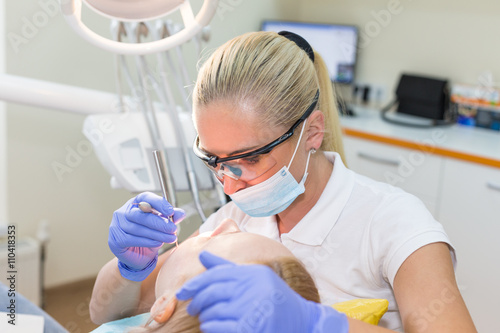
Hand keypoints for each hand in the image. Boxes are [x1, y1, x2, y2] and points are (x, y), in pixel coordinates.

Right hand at [108, 192, 184, 281]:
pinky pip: (132, 239)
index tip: (171, 211)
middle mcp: (123, 212)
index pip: (145, 197)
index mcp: (135, 203)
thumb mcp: (162, 225)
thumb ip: (170, 217)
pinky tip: (158, 243)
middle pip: (141, 214)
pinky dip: (147, 241)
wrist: (137, 256)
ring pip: (138, 228)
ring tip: (170, 238)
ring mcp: (116, 226)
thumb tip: (181, 213)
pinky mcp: (115, 240)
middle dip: (159, 222)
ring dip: (157, 234)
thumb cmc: (149, 236)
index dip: (158, 203)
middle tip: (173, 229)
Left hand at [176, 251, 348, 332]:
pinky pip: (218, 326)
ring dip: (204, 317)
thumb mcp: (254, 277)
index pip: (216, 275)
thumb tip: (202, 254)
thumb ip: (226, 267)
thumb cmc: (273, 297)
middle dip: (197, 302)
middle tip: (192, 308)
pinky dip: (211, 326)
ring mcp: (252, 309)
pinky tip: (211, 326)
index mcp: (252, 273)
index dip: (194, 284)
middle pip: (211, 292)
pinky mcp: (250, 328)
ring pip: (213, 311)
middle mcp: (252, 288)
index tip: (181, 293)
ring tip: (205, 319)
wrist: (302, 321)